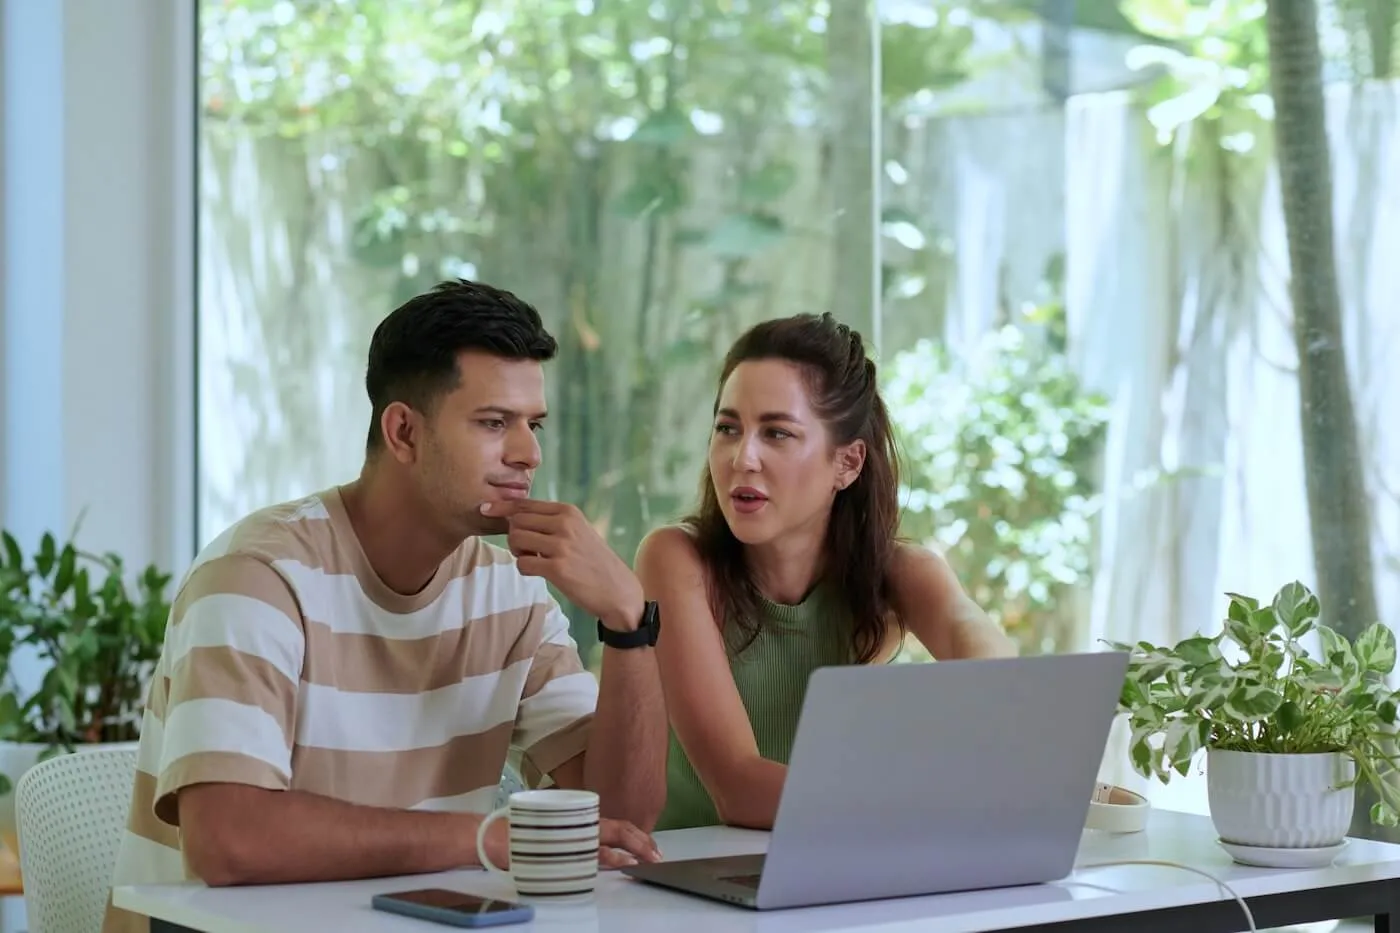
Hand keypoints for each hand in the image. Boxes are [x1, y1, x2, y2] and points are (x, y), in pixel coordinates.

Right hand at [474, 814, 660, 869]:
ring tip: (648, 857)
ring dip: (632, 848)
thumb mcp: (552, 831)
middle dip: (641, 841)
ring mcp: (570, 835)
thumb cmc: (517, 835)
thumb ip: (572, 836)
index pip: (613, 824)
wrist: (490, 837)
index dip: (634, 833)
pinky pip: (591, 853)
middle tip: (657, 853)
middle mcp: (576, 823)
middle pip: (618, 829)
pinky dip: (611, 856)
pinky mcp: (562, 848)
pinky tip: (624, 861)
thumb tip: (592, 846)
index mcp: (576, 819)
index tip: (649, 844)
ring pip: (609, 839)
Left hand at [481, 499, 644, 630]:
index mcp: (567, 511)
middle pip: (516, 521)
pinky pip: (522, 564)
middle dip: (514, 536)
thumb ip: (551, 521)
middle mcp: (564, 524)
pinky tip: (538, 572)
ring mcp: (561, 545)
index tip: (485, 509)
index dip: (501, 506)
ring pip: (516, 539)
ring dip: (517, 552)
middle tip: (527, 550)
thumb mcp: (577, 531)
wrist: (617, 590)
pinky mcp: (557, 568)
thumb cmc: (592, 561)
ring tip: (534, 560)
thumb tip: (513, 514)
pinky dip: (524, 568)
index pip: (525, 503)